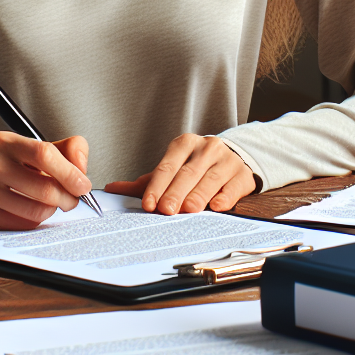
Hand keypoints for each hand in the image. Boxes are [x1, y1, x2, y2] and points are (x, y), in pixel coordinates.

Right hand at [0, 130, 90, 229]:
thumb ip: (69, 149)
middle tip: (73, 199)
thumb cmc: (13, 163)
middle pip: (43, 188)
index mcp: (5, 142)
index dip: (70, 172)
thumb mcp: (38, 147)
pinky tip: (32, 209)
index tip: (83, 185)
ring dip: (52, 210)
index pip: (44, 154)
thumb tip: (81, 170)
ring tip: (53, 204)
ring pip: (35, 210)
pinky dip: (35, 220)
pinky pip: (22, 224)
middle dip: (67, 198)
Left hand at [104, 134, 255, 213]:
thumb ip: (145, 181)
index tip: (149, 203)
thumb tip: (112, 188)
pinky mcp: (243, 174)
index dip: (157, 185)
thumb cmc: (196, 167)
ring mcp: (227, 160)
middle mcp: (206, 148)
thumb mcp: (172, 169)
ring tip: (189, 209)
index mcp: (185, 144)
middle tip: (166, 210)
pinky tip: (217, 206)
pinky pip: (233, 186)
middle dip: (176, 192)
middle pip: (188, 172)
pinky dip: (225, 196)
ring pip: (211, 178)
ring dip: (199, 195)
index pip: (168, 165)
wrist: (233, 160)